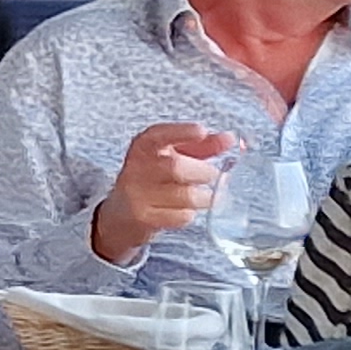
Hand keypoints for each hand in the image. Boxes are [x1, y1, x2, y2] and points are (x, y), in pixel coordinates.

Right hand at [92, 121, 239, 263]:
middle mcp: (136, 169)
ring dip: (203, 197)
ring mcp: (137, 194)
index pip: (158, 135)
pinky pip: (181, 216)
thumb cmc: (154, 180)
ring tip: (203, 196)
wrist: (121, 214)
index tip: (201, 131)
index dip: (181, 132)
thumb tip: (230, 138)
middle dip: (203, 172)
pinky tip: (184, 210)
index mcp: (143, 148)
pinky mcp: (143, 218)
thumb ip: (202, 146)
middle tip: (213, 175)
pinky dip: (190, 214)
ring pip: (185, 195)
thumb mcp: (172, 157)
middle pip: (176, 167)